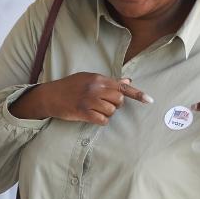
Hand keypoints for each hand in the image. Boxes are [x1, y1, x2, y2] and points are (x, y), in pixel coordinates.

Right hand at [9, 73, 151, 124]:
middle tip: (104, 104)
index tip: (150, 100)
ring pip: (112, 111)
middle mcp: (95, 88)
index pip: (122, 86)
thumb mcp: (87, 79)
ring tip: (95, 110)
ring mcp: (89, 101)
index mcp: (97, 78)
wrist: (49, 96)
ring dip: (107, 113)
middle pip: (119, 100)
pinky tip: (93, 117)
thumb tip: (127, 80)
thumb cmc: (69, 87)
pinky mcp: (84, 112)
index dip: (137, 94)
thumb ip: (107, 81)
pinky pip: (103, 120)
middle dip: (116, 104)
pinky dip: (101, 120)